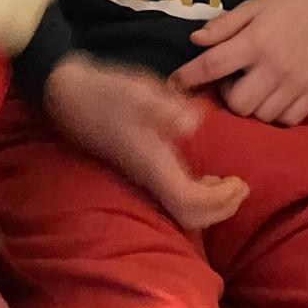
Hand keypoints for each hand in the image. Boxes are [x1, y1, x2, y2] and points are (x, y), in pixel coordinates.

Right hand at [44, 54, 248, 230]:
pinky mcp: (140, 165)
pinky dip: (197, 192)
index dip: (220, 202)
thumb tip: (194, 121)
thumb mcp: (136, 91)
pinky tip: (204, 175)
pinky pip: (174, 193)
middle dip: (221, 208)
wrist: (66, 92)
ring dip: (210, 204)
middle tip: (241, 187)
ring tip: (229, 184)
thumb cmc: (102, 91)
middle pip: (189, 216)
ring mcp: (143, 173)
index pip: (191, 204)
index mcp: (152, 164)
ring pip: (182, 208)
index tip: (240, 182)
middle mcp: (148, 176)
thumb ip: (165, 107)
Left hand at [174, 0, 307, 126]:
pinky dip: (275, 114)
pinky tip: (271, 97)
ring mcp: (296, 83)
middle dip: (227, 96)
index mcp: (255, 41)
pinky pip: (287, 121)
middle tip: (232, 80)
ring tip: (253, 86)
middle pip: (238, 104)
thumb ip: (222, 26)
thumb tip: (194, 40)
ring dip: (250, 106)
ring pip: (262, 116)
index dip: (188, 77)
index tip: (174, 83)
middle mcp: (275, 67)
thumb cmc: (284, 5)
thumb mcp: (250, 7)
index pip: (212, 66)